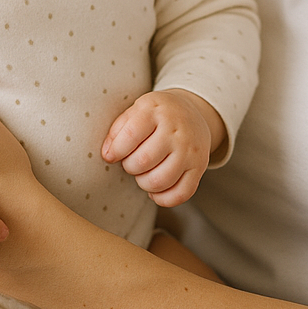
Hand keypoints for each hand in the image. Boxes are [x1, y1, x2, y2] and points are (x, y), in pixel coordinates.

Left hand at [101, 89, 222, 206]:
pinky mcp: (199, 167)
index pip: (130, 135)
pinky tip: (156, 189)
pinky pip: (180, 194)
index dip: (115, 151)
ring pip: (160, 181)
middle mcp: (176, 130)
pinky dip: (163, 198)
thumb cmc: (157, 115)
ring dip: (143, 183)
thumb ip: (118, 129)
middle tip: (131, 162)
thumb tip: (107, 154)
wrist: (192, 113)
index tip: (111, 155)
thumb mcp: (137, 110)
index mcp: (156, 110)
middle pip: (143, 161)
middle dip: (129, 167)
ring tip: (143, 173)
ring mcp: (190, 150)